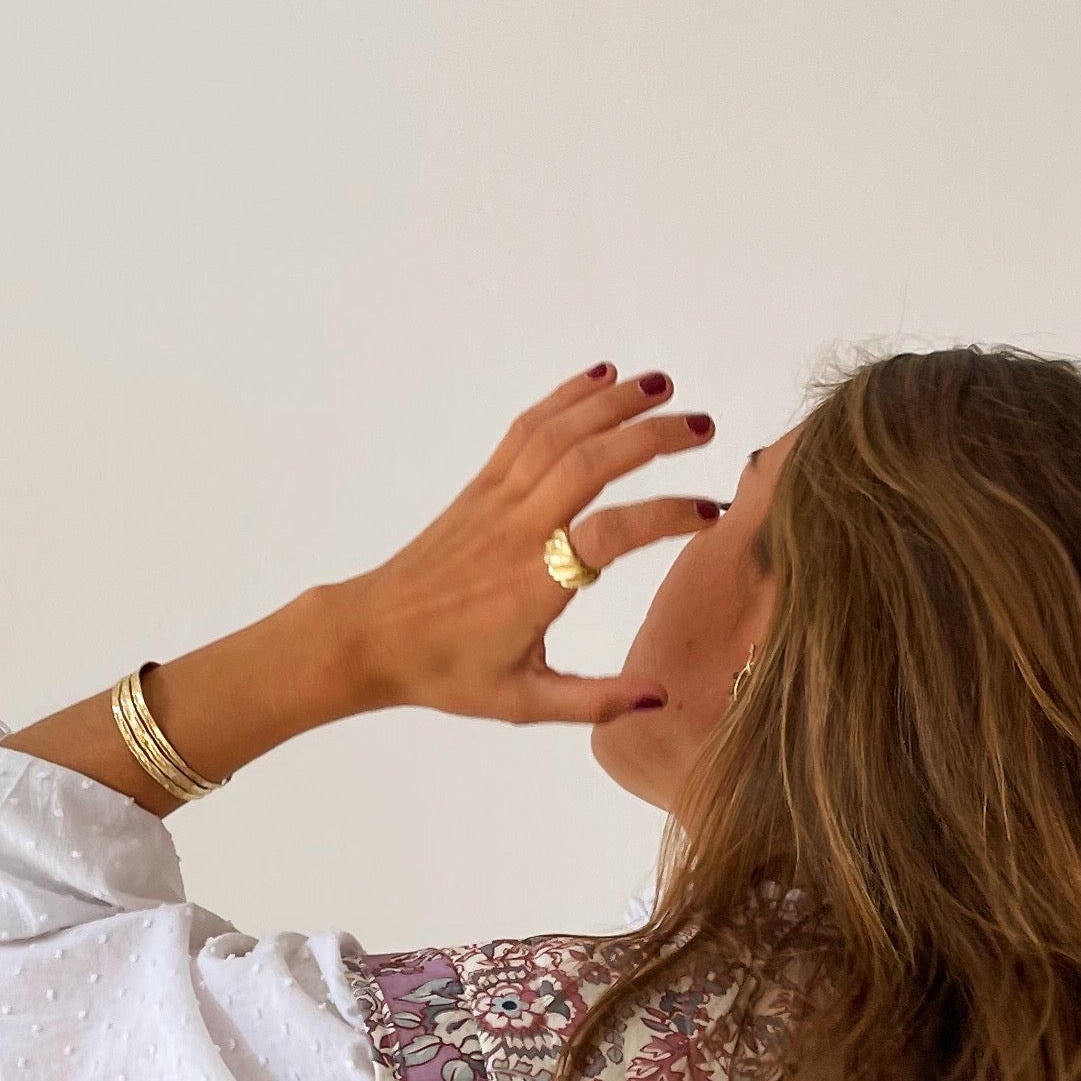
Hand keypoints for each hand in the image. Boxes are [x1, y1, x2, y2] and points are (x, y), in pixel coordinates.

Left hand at [328, 362, 724, 726]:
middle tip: (703, 427)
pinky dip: (566, 398)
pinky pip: (527, 429)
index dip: (666, 517)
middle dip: (652, 436)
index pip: (613, 534)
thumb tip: (659, 697)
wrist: (370, 637)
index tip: (710, 513)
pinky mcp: (481, 487)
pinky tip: (602, 378)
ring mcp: (498, 500)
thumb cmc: (446, 671)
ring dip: (614, 404)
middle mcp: (518, 530)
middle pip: (591, 461)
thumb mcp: (522, 702)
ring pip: (560, 434)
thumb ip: (595, 700)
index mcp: (535, 584)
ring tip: (665, 387)